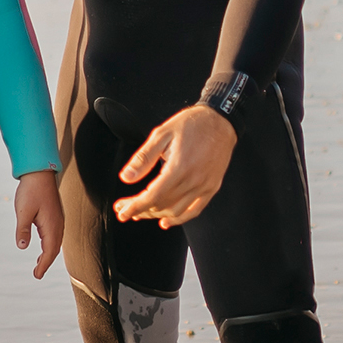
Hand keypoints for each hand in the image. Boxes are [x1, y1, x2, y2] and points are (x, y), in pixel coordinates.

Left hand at [14, 171, 64, 277]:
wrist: (39, 172)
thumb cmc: (31, 190)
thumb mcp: (23, 211)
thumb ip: (23, 230)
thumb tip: (23, 247)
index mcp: (51, 225)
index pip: (49, 251)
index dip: (43, 265)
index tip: (37, 275)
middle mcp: (58, 224)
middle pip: (55, 249)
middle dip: (46, 262)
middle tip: (37, 273)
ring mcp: (58, 219)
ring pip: (56, 242)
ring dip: (49, 254)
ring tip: (39, 263)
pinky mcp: (55, 214)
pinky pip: (55, 234)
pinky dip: (50, 244)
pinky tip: (43, 244)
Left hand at [113, 105, 236, 227]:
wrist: (220, 121)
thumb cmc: (191, 125)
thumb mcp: (162, 134)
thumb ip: (143, 158)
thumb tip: (126, 178)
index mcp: (179, 167)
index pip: (152, 196)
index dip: (135, 206)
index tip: (122, 212)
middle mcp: (193, 180)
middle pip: (162, 205)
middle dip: (141, 210)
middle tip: (125, 210)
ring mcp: (204, 186)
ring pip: (176, 211)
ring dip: (156, 215)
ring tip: (141, 212)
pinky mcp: (211, 188)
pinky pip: (194, 210)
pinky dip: (179, 219)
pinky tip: (166, 222)